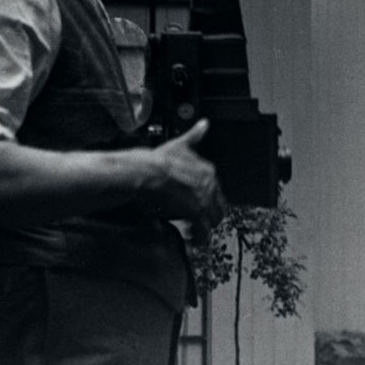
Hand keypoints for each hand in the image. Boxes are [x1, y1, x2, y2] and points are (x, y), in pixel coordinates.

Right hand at [147, 119, 224, 239]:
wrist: (146, 172)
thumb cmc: (159, 160)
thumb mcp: (181, 144)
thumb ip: (195, 135)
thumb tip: (204, 124)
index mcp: (209, 171)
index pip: (217, 191)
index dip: (207, 201)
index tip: (199, 206)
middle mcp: (210, 185)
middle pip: (218, 207)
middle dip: (209, 216)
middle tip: (197, 222)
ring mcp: (204, 199)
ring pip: (212, 219)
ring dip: (204, 228)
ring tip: (195, 232)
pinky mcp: (195, 213)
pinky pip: (203, 230)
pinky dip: (199, 237)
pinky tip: (194, 240)